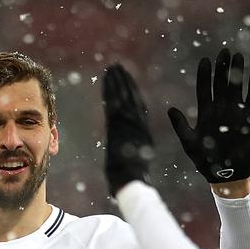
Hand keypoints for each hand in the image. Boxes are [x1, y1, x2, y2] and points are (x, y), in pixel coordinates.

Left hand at [102, 63, 154, 195]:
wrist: (131, 181)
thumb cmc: (129, 180)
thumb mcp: (130, 165)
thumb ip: (126, 157)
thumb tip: (121, 160)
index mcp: (140, 133)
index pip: (134, 108)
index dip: (130, 93)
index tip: (124, 81)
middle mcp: (136, 126)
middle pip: (130, 98)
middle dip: (124, 82)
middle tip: (117, 67)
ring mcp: (129, 124)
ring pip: (123, 97)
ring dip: (118, 81)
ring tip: (113, 67)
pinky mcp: (120, 124)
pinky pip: (115, 103)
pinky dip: (112, 89)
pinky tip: (109, 78)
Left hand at [168, 49, 249, 183]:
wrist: (227, 174)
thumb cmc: (206, 161)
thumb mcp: (190, 143)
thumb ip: (181, 126)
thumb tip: (170, 110)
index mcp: (206, 113)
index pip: (204, 88)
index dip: (204, 74)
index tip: (205, 60)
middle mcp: (220, 109)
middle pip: (220, 83)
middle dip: (222, 67)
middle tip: (224, 51)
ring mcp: (235, 112)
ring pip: (236, 87)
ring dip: (237, 72)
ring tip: (238, 56)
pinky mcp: (249, 118)